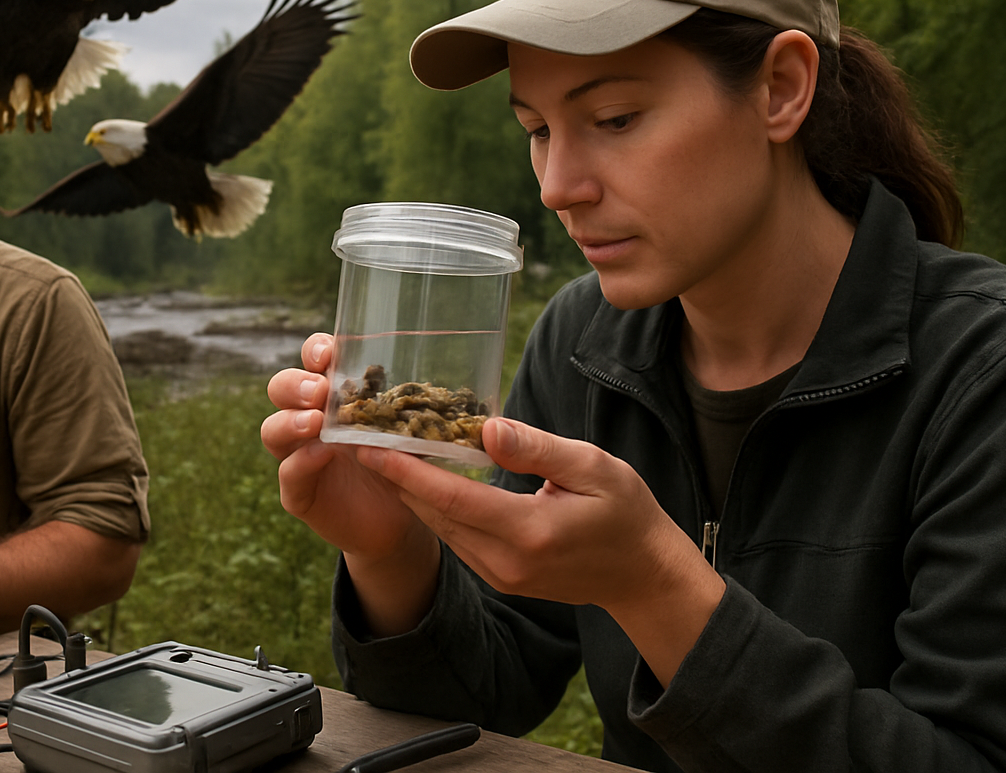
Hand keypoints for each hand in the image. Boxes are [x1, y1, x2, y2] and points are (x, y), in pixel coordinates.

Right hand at [262, 334, 439, 634]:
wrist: (399, 523)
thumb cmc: (406, 466)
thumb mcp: (415, 432)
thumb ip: (425, 411)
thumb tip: (462, 394)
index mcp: (336, 395)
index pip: (313, 359)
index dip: (316, 349)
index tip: (330, 352)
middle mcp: (310, 420)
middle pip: (281, 388)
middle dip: (296, 384)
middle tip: (320, 391)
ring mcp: (300, 455)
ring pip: (273, 429)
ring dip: (290, 421)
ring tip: (316, 421)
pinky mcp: (300, 492)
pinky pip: (288, 475)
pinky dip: (301, 463)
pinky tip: (321, 455)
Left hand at [361, 415, 725, 684]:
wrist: (644, 576)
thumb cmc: (627, 513)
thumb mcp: (594, 467)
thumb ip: (537, 448)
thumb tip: (487, 428)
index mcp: (529, 532)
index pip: (452, 499)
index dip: (406, 472)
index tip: (369, 446)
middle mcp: (505, 561)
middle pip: (435, 515)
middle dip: (395, 477)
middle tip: (361, 437)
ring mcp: (500, 575)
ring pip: (441, 529)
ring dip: (409, 493)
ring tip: (379, 451)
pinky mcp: (499, 577)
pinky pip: (455, 539)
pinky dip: (434, 508)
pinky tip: (419, 479)